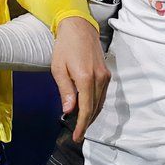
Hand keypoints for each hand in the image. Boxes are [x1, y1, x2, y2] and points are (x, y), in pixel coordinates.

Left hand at [52, 17, 108, 141]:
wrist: (79, 27)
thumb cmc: (65, 46)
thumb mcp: (58, 68)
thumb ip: (65, 90)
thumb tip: (69, 110)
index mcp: (86, 78)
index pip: (87, 108)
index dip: (82, 125)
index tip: (77, 136)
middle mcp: (99, 78)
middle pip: (96, 108)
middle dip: (87, 123)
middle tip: (77, 133)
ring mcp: (105, 76)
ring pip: (101, 102)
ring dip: (92, 115)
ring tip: (81, 124)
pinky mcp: (107, 73)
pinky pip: (103, 94)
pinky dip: (95, 104)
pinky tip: (87, 109)